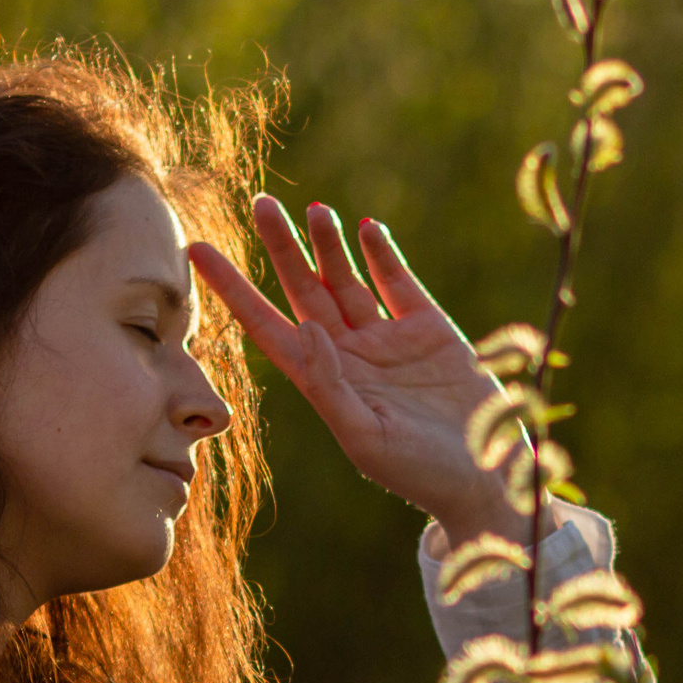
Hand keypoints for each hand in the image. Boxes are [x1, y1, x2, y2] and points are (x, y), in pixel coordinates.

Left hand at [188, 197, 552, 550]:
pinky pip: (398, 282)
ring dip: (329, 244)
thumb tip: (305, 327)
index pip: (266, 326)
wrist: (485, 478)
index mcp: (323, 381)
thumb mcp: (365, 438)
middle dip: (282, 248)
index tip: (197, 251)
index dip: (232, 289)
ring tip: (314, 210)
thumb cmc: (419, 472)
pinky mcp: (429, 329)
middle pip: (304, 290)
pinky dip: (383, 255)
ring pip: (347, 279)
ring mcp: (387, 338)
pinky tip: (366, 229)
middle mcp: (348, 354)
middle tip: (261, 203)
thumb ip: (329, 385)